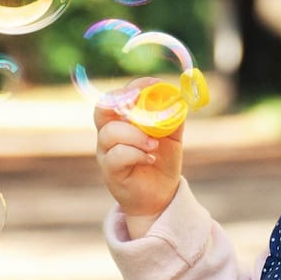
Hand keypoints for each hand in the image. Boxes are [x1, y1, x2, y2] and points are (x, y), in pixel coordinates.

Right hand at [94, 78, 182, 217]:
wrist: (160, 195)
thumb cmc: (162, 161)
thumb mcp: (172, 136)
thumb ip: (173, 116)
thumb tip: (177, 96)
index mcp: (122, 120)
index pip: (118, 96)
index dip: (133, 86)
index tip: (154, 84)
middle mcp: (109, 133)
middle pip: (102, 109)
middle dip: (121, 101)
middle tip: (140, 102)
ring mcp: (106, 152)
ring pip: (110, 133)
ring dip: (135, 134)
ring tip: (154, 144)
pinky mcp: (110, 171)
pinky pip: (116, 155)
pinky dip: (135, 153)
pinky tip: (149, 158)